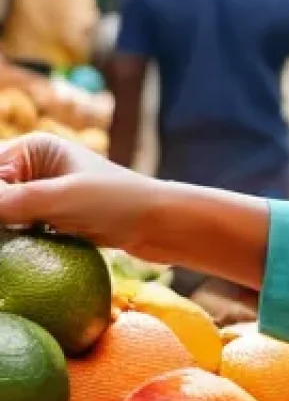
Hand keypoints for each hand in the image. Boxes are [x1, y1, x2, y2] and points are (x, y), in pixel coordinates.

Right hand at [0, 134, 160, 257]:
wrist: (162, 224)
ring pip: (4, 214)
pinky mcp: (52, 218)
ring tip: (9, 243)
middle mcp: (35, 166)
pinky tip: (16, 252)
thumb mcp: (60, 199)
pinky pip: (18, 229)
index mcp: (35, 148)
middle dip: (0, 214)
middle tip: (10, 230)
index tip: (5, 217)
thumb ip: (11, 201)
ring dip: (4, 230)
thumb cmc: (118, 202)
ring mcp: (43, 193)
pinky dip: (14, 240)